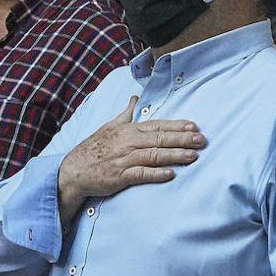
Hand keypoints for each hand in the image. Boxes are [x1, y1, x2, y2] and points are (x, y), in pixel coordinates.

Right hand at [57, 96, 205, 216]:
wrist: (74, 170)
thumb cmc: (93, 148)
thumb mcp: (109, 127)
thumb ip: (126, 114)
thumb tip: (135, 98)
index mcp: (128, 130)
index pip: (157, 125)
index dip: (177, 126)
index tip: (194, 126)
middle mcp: (128, 142)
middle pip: (160, 139)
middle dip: (182, 139)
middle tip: (201, 140)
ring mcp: (124, 159)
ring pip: (154, 155)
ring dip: (175, 155)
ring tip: (193, 156)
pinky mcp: (120, 176)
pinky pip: (141, 174)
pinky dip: (156, 174)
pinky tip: (170, 174)